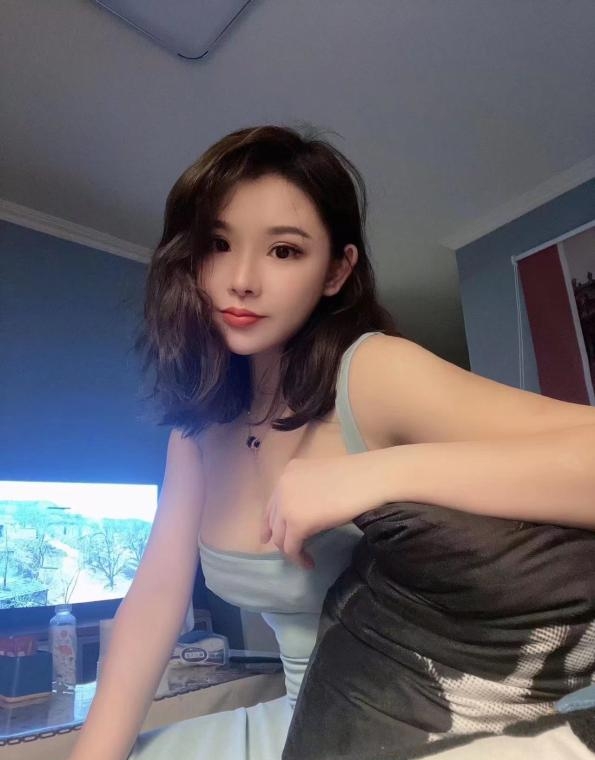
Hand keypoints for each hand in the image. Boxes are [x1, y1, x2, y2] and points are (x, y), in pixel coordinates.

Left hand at [260, 453, 386, 567]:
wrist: (368, 479)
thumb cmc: (356, 477)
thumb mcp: (323, 479)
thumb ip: (307, 492)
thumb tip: (307, 513)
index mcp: (290, 471)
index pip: (273, 502)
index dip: (269, 522)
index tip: (267, 537)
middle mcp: (282, 486)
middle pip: (273, 521)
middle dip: (279, 538)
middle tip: (289, 551)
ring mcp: (287, 504)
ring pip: (280, 537)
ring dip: (291, 550)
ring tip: (304, 558)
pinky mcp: (297, 523)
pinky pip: (291, 547)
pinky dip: (299, 558)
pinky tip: (309, 563)